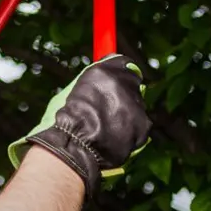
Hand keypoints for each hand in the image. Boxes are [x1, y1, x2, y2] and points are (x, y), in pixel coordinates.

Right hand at [7, 55, 151, 198]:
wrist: (74, 145)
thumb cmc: (67, 121)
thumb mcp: (74, 91)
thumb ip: (94, 81)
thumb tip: (107, 77)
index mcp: (104, 71)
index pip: (123, 64)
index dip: (120, 76)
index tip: (117, 83)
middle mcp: (123, 83)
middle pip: (132, 86)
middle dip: (123, 97)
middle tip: (107, 112)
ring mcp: (136, 103)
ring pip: (136, 108)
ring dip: (126, 116)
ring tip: (106, 130)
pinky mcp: (143, 124)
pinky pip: (140, 127)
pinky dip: (130, 134)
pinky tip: (113, 139)